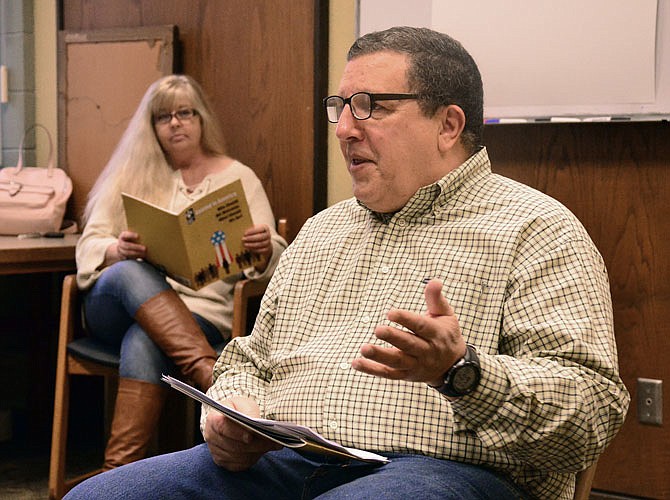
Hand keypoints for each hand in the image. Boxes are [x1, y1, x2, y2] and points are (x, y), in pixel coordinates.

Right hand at [114, 230, 145, 261]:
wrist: (122, 247)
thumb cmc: (130, 239)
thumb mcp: (130, 235)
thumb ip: (136, 235)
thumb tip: (147, 232)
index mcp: (122, 236)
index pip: (125, 235)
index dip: (131, 235)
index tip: (138, 236)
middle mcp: (121, 243)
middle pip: (127, 245)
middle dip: (136, 247)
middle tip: (145, 248)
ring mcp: (120, 250)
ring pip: (128, 253)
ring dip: (137, 253)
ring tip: (145, 253)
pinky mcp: (122, 256)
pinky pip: (128, 257)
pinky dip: (136, 257)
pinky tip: (142, 256)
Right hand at [203, 396, 281, 470]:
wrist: (233, 419)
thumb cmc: (238, 409)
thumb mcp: (243, 404)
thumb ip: (248, 411)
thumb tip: (254, 423)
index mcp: (213, 419)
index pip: (222, 427)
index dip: (237, 433)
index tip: (251, 436)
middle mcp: (211, 437)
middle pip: (233, 445)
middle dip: (255, 444)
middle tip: (273, 441)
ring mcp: (216, 451)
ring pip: (238, 456)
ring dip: (257, 451)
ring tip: (272, 444)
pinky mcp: (224, 462)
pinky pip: (240, 464)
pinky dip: (253, 458)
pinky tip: (263, 450)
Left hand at [242, 224, 272, 271]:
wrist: (264, 240)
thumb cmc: (256, 233)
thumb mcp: (254, 229)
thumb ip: (250, 230)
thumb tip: (241, 231)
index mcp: (265, 228)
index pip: (260, 229)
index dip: (252, 231)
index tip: (245, 233)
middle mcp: (268, 235)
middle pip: (260, 237)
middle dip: (251, 238)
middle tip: (243, 239)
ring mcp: (268, 242)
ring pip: (260, 244)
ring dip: (252, 244)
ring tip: (245, 244)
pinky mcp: (267, 249)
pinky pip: (261, 250)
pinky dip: (255, 250)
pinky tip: (249, 249)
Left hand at [351, 279, 465, 385]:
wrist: (454, 367)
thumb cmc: (445, 334)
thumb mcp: (446, 315)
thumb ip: (436, 299)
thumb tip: (434, 280)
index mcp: (436, 334)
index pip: (421, 326)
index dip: (406, 319)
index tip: (390, 312)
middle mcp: (426, 351)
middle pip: (409, 345)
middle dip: (393, 338)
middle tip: (377, 330)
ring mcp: (416, 365)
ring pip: (397, 362)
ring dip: (380, 356)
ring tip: (364, 348)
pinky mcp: (406, 375)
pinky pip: (388, 374)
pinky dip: (372, 370)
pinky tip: (356, 363)